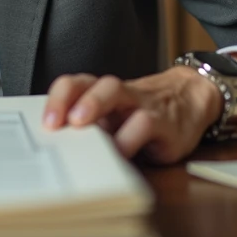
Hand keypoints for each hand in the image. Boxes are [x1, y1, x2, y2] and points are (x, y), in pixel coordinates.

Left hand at [42, 68, 221, 163]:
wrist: (191, 98)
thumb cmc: (144, 113)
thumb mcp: (116, 119)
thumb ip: (91, 128)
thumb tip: (58, 148)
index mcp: (102, 92)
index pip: (74, 84)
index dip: (56, 98)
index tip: (45, 122)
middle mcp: (118, 94)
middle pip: (90, 83)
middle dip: (66, 99)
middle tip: (54, 123)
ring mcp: (140, 103)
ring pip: (115, 91)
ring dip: (94, 103)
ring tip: (79, 123)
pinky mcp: (164, 122)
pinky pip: (145, 124)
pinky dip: (129, 138)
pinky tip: (118, 153)